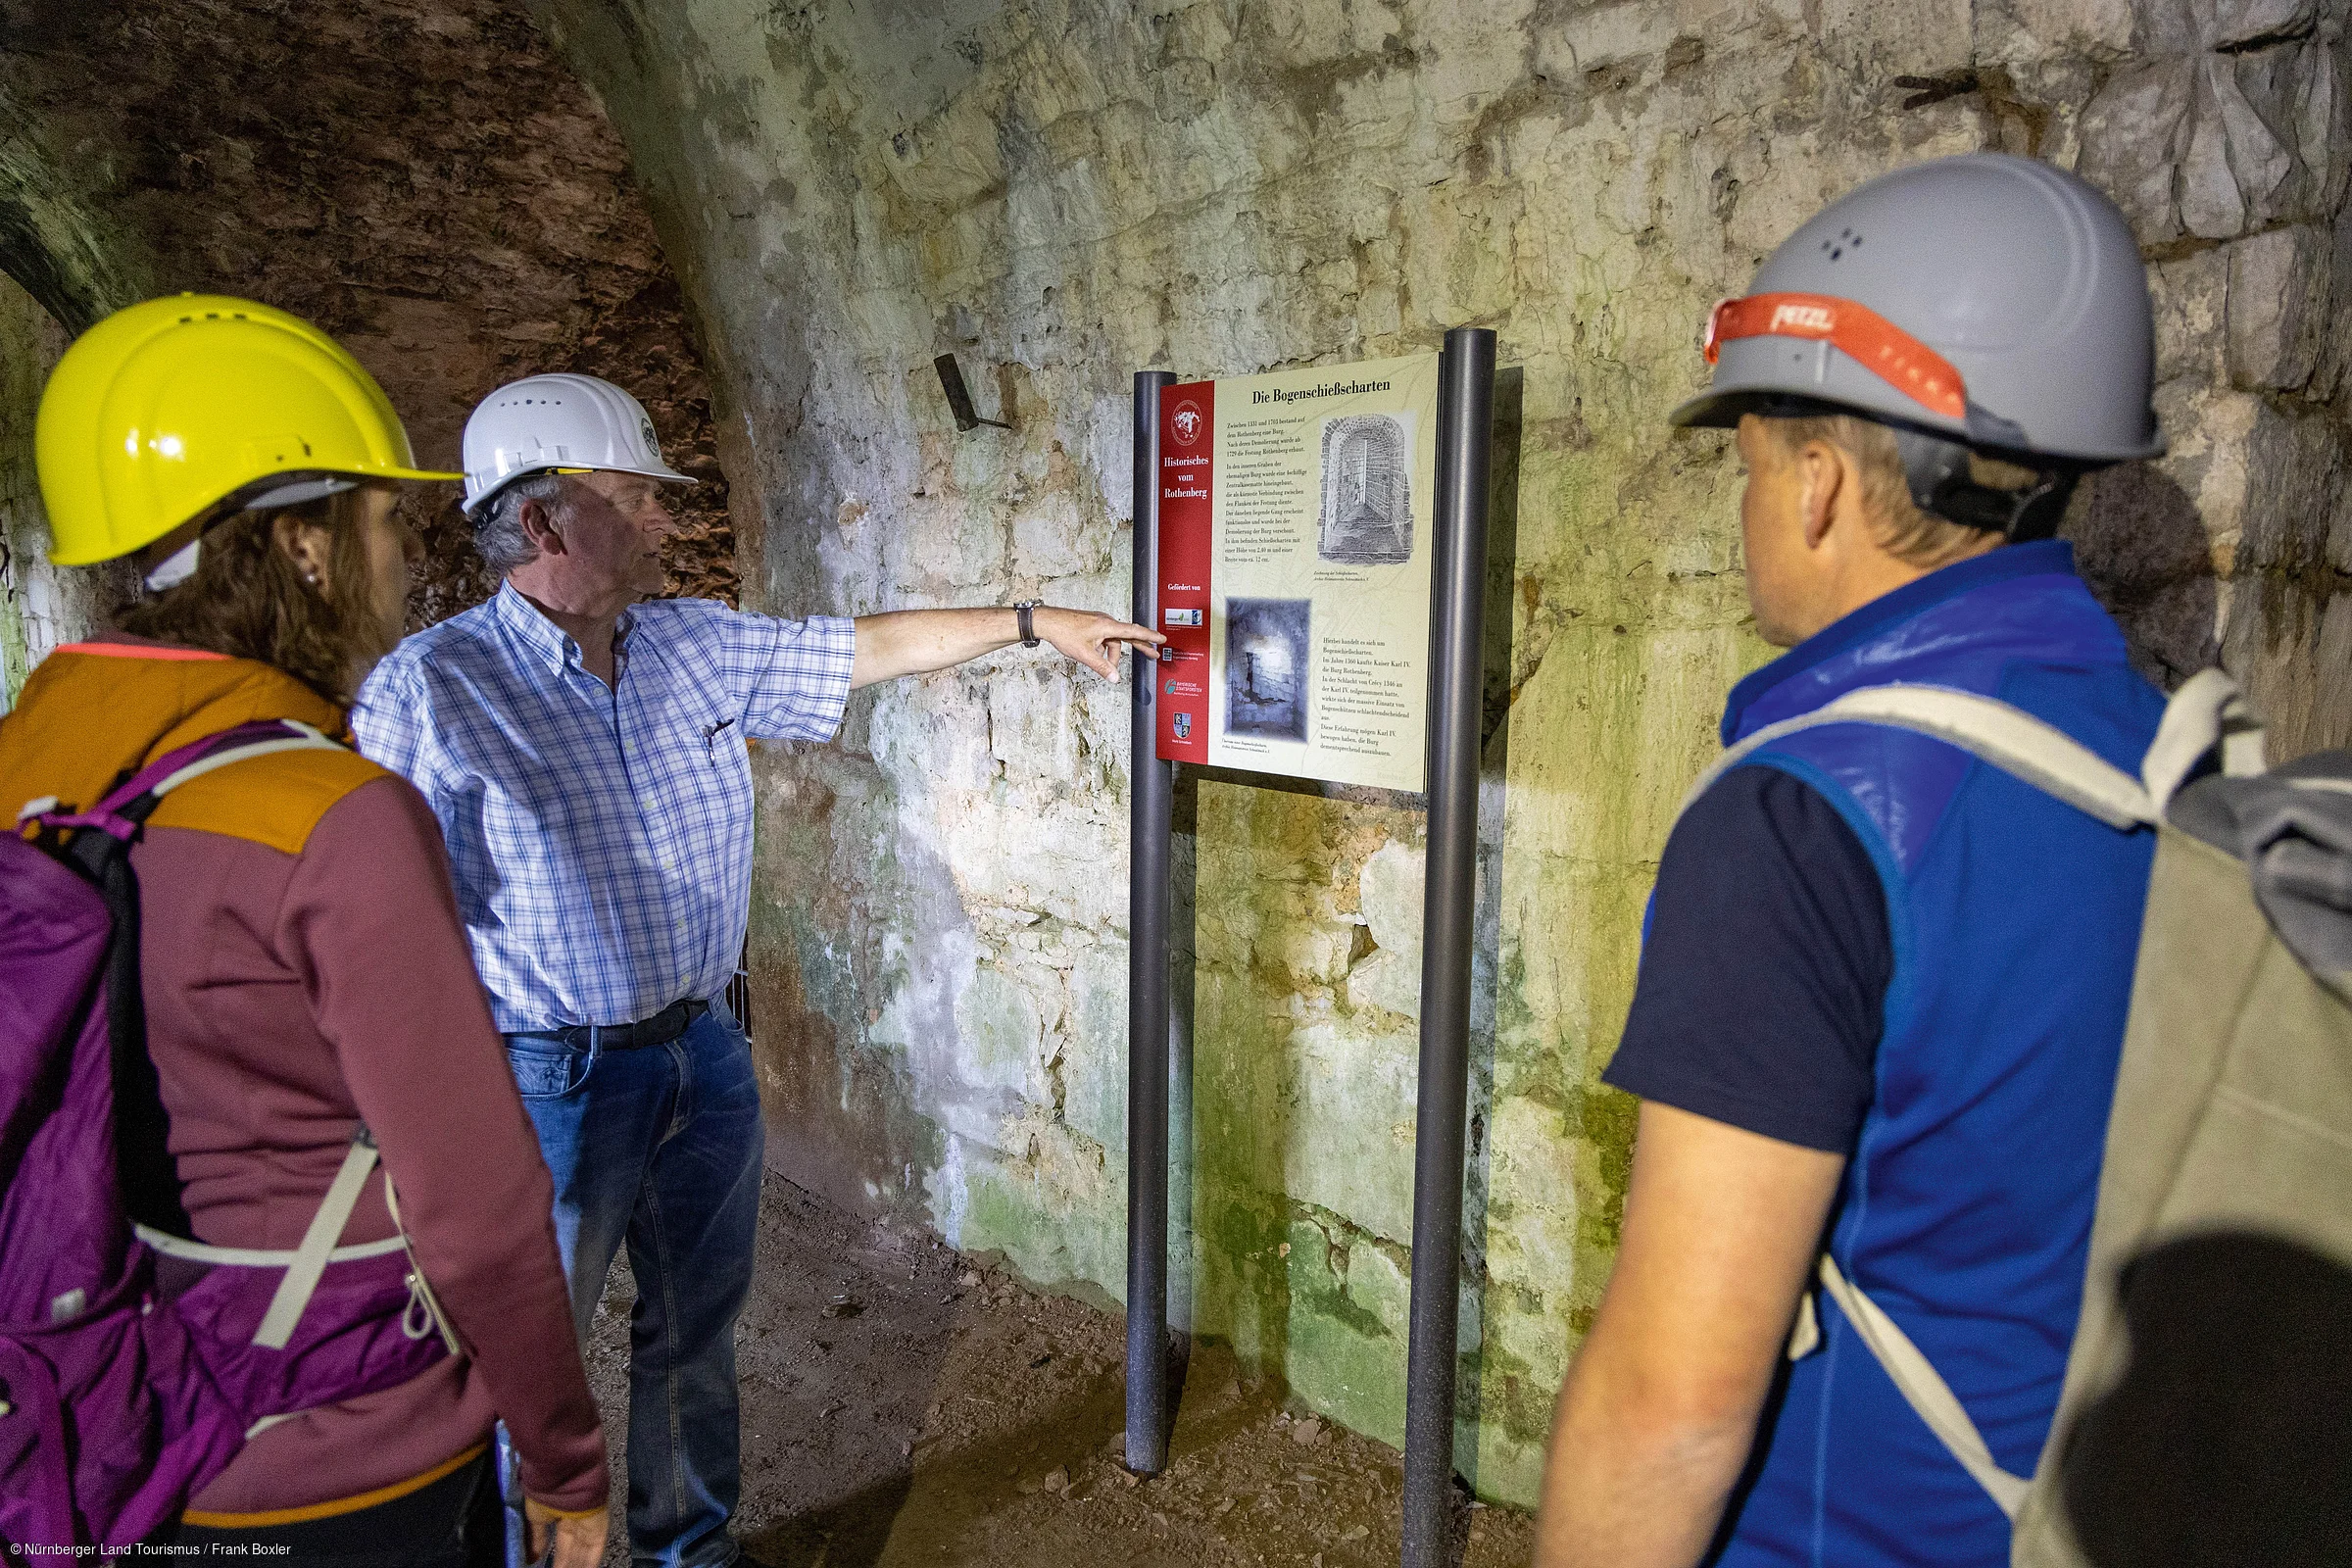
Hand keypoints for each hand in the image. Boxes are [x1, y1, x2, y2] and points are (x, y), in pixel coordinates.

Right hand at [524, 1497, 609, 1567]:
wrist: (560, 1476)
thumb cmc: (545, 1493)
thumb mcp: (536, 1518)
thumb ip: (537, 1539)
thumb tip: (531, 1559)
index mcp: (563, 1516)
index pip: (564, 1544)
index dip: (560, 1559)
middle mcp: (578, 1520)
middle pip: (575, 1550)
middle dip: (569, 1565)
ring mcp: (590, 1523)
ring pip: (585, 1551)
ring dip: (578, 1565)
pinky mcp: (600, 1526)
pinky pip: (596, 1548)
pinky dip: (591, 1562)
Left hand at [1034, 608, 1163, 676]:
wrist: (1047, 621)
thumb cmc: (1064, 632)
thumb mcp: (1084, 654)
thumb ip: (1101, 667)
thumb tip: (1114, 678)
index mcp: (1107, 625)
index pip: (1134, 631)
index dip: (1149, 637)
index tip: (1161, 639)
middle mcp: (1105, 622)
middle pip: (1126, 638)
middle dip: (1138, 647)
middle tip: (1152, 655)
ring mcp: (1098, 623)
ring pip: (1111, 641)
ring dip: (1109, 654)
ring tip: (1099, 664)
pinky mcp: (1091, 625)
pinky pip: (1103, 639)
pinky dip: (1101, 649)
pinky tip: (1091, 655)